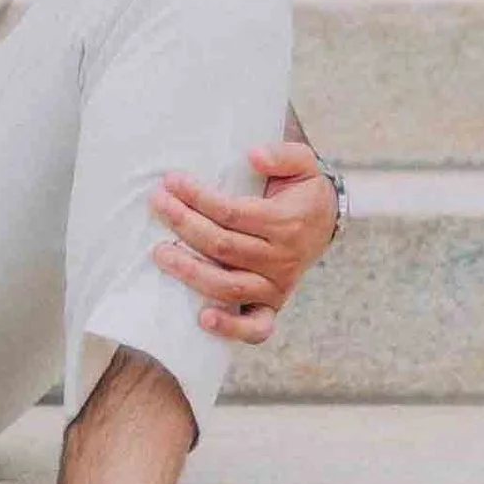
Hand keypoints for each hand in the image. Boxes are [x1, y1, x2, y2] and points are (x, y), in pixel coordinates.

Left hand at [151, 137, 341, 342]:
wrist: (326, 222)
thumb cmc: (303, 190)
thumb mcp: (303, 163)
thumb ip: (283, 154)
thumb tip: (253, 154)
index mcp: (286, 223)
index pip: (232, 213)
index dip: (198, 197)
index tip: (171, 181)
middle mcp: (282, 258)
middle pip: (222, 246)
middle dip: (184, 224)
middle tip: (157, 204)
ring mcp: (277, 286)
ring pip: (228, 285)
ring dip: (190, 271)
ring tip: (159, 253)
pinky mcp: (273, 305)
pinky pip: (256, 327)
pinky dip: (232, 329)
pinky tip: (203, 318)